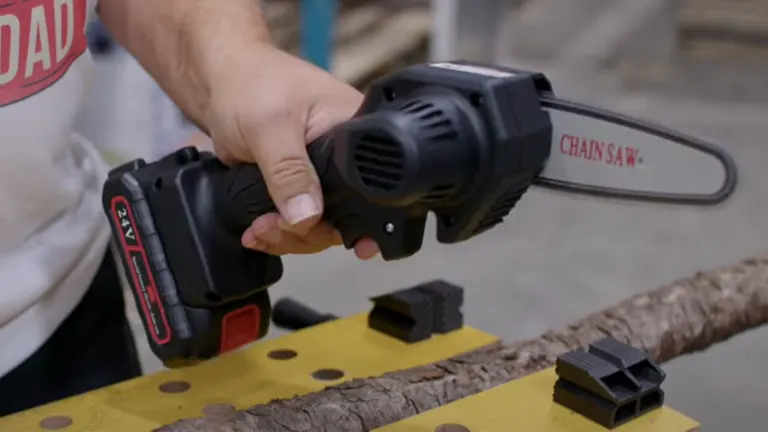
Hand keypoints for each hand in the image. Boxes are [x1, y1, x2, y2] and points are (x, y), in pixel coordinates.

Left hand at [205, 45, 378, 259]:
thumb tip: (307, 217)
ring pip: (319, 223)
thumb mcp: (270, 127)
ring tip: (258, 231)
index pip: (366, 189)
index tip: (327, 236)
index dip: (351, 219)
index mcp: (357, 131)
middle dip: (307, 231)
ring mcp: (321, 173)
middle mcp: (346, 156)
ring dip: (289, 236)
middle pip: (344, 215)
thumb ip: (288, 173)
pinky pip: (298, 220)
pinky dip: (278, 231)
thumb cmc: (250, 83)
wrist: (216, 79)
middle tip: (271, 228)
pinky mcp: (298, 184)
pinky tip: (258, 232)